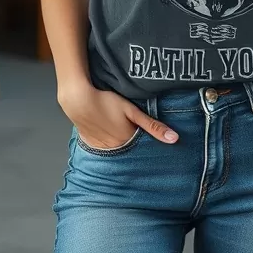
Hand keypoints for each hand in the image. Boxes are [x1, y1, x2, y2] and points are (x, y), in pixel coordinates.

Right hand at [58, 80, 178, 147]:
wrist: (78, 100)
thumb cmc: (106, 102)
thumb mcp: (132, 111)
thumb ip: (153, 126)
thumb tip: (174, 139)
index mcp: (128, 142)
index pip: (143, 149)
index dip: (150, 146)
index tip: (158, 148)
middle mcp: (116, 150)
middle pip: (131, 152)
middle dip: (137, 149)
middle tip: (142, 143)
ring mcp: (103, 149)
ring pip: (118, 152)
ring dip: (124, 149)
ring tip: (125, 140)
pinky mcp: (93, 145)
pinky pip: (105, 151)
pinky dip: (110, 147)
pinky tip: (111, 139)